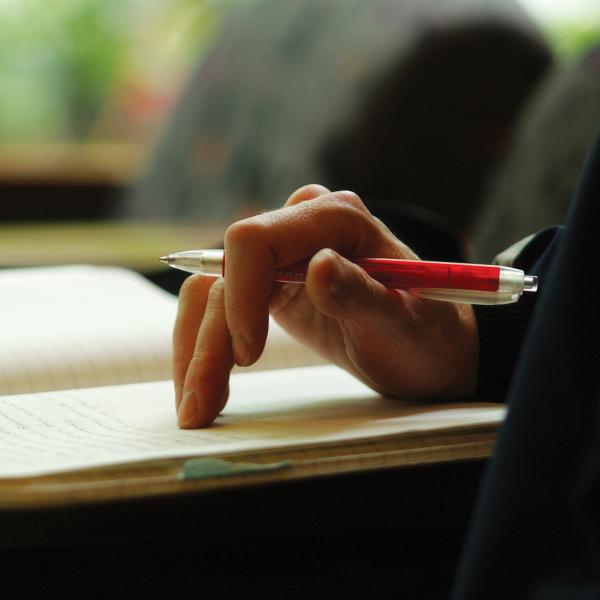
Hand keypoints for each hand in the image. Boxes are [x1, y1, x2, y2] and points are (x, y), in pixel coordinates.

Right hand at [173, 184, 478, 427]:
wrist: (426, 350)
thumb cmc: (424, 337)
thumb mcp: (404, 325)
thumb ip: (363, 294)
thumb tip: (318, 265)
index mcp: (336, 220)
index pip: (256, 240)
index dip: (240, 295)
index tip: (247, 356)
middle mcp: (301, 227)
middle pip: (226, 273)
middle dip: (209, 340)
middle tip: (201, 405)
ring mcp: (283, 257)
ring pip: (213, 294)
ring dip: (198, 350)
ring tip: (198, 407)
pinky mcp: (271, 286)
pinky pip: (221, 307)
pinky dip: (205, 346)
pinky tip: (204, 384)